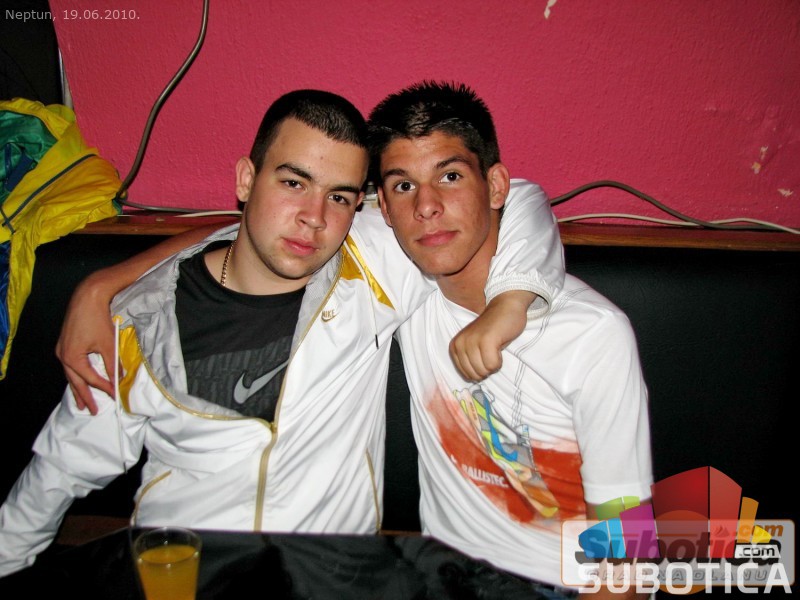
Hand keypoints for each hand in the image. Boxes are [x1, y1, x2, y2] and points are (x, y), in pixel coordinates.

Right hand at [55, 273, 117, 414]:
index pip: (90, 378)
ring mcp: (61, 349)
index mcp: (72, 358)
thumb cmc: (98, 319)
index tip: (114, 395)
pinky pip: (70, 365)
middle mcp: (62, 355)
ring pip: (70, 374)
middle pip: (75, 381)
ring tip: (82, 402)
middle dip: (84, 396)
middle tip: (92, 410)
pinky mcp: (64, 343)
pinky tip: (79, 380)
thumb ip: (113, 364)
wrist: (87, 297)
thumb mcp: (108, 344)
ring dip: (77, 388)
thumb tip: (119, 378)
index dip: (104, 388)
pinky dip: (76, 375)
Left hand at [449, 291, 534, 380]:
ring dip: (494, 364)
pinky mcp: (486, 340)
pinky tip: (500, 346)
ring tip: (495, 347)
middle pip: (475, 375)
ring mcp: (472, 341)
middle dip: (487, 368)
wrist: (505, 306)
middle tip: (491, 351)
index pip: (466, 375)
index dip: (480, 369)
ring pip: (484, 371)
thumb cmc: (493, 328)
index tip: (484, 354)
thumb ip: (468, 360)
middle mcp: (460, 344)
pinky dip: (500, 360)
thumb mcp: (473, 345)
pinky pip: (493, 365)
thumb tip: (471, 379)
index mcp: (455, 346)